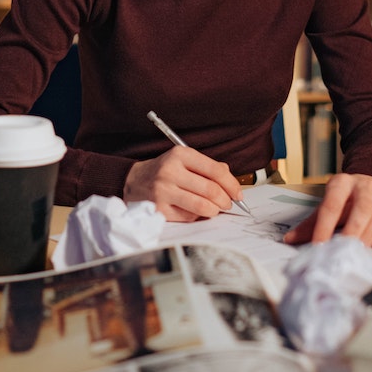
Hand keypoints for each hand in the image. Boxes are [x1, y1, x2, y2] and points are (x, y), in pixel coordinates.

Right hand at [123, 146, 242, 221]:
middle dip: (225, 200)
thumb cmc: (165, 170)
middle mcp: (170, 171)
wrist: (133, 181)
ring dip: (214, 210)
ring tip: (215, 209)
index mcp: (180, 155)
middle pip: (211, 190)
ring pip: (202, 206)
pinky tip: (195, 211)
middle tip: (228, 204)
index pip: (216, 170)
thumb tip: (231, 180)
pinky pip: (188, 217)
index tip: (238, 194)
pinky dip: (197, 216)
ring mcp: (163, 191)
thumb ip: (208, 167)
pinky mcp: (159, 209)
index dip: (232, 184)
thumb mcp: (184, 160)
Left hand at [283, 173, 371, 248]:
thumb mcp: (327, 207)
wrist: (366, 186)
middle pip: (361, 207)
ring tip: (360, 248)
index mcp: (342, 183)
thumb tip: (290, 239)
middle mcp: (365, 186)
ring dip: (370, 233)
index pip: (332, 205)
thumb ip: (310, 224)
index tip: (319, 244)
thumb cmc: (345, 200)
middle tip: (344, 248)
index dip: (324, 226)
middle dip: (352, 230)